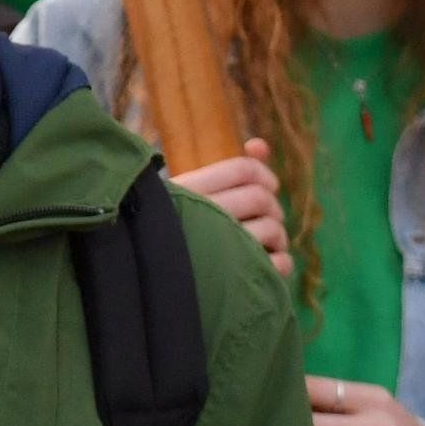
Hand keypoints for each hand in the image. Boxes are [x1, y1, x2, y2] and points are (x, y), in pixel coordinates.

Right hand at [174, 140, 290, 275]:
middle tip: (265, 220)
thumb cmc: (165, 235)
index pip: (243, 169)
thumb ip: (227, 171)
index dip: (263, 175)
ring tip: (263, 246)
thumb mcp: (186, 197)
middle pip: (260, 197)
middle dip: (272, 208)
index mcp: (189, 191)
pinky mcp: (235, 279)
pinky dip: (280, 263)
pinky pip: (276, 263)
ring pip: (271, 228)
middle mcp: (204, 214)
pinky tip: (266, 266)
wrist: (144, 282)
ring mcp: (221, 247)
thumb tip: (260, 144)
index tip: (267, 187)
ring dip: (277, 237)